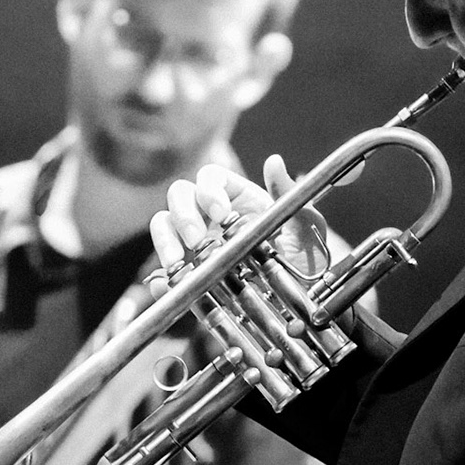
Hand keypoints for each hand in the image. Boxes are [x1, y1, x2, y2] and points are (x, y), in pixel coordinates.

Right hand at [151, 157, 326, 282]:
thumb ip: (289, 195)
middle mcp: (210, 215)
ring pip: (163, 225)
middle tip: (196, 240)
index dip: (210, 191)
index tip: (221, 214)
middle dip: (184, 215)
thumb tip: (274, 162)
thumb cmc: (303, 257)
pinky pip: (163, 272)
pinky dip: (160, 278)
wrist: (300, 301)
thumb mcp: (305, 226)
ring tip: (176, 262)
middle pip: (180, 196)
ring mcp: (194, 243)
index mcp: (237, 197)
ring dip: (165, 240)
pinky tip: (165, 286)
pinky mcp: (187, 274)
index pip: (210, 178)